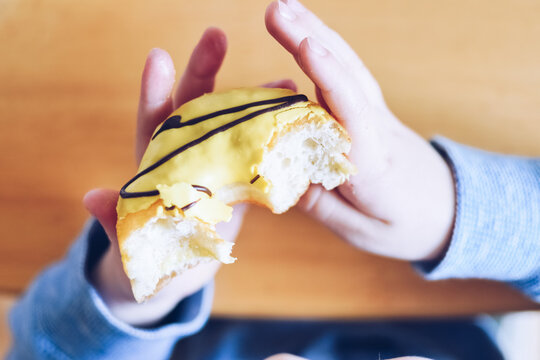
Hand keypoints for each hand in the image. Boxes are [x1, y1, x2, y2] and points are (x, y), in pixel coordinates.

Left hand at [83, 28, 295, 325]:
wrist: (178, 268)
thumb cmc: (149, 253)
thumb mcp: (132, 243)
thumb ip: (115, 222)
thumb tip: (92, 198)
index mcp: (157, 166)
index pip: (152, 124)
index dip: (155, 92)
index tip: (159, 57)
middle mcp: (187, 157)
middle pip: (194, 107)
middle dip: (202, 70)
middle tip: (217, 34)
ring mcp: (217, 166)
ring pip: (232, 124)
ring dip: (255, 99)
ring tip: (284, 79)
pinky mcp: (241, 182)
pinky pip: (258, 152)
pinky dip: (276, 134)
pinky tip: (298, 118)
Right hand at [266, 0, 455, 260]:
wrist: (450, 212)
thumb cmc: (407, 225)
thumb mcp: (362, 231)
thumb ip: (321, 203)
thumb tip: (284, 171)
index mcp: (373, 163)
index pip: (352, 112)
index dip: (329, 77)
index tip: (306, 45)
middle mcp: (376, 129)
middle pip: (347, 75)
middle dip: (311, 36)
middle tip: (275, 10)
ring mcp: (376, 116)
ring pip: (347, 68)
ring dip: (316, 33)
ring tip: (284, 11)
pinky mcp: (372, 114)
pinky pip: (347, 77)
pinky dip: (325, 52)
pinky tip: (305, 37)